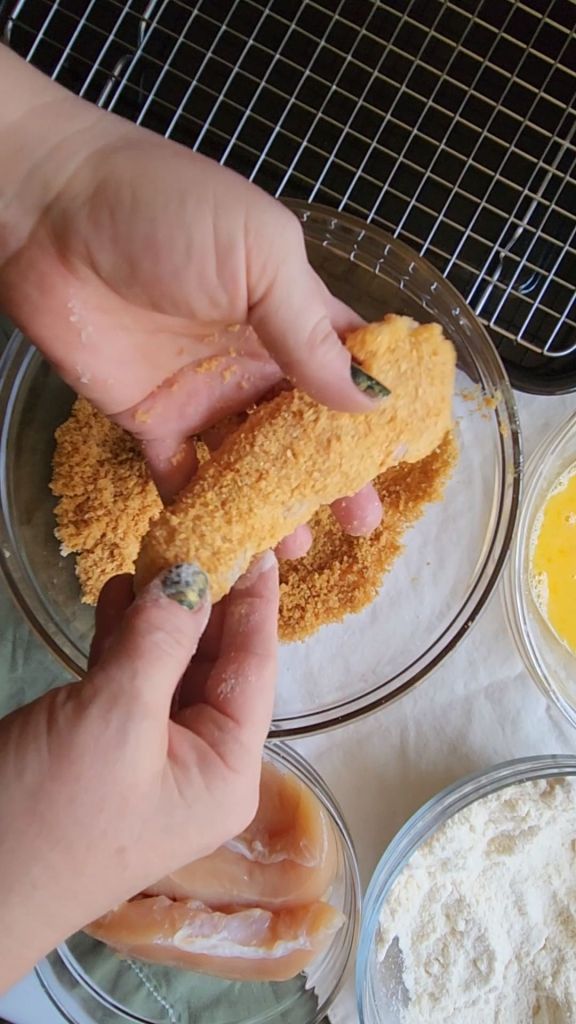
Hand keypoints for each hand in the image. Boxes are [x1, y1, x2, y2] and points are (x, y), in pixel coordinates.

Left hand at [0, 48, 382, 553]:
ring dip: (276, 504)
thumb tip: (369, 401)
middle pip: (307, 429)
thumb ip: (309, 331)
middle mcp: (253, 358)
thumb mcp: (259, 254)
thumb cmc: (165, 213)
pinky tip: (230, 544)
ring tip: (299, 548)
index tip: (405, 459)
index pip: (348, 366)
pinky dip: (205, 511)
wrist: (47, 213)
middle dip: (336, 476)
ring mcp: (203, 393)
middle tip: (361, 524)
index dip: (378, 411)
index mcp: (288, 311)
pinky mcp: (152, 420)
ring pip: (251, 463)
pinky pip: (185, 476)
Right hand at [0, 554, 277, 992]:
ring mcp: (149, 755)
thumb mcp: (115, 719)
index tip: (263, 540)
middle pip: (214, 663)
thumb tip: (193, 573)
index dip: (256, 602)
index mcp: (227, 771)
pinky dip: (123, 634)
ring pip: (168, 664)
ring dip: (160, 610)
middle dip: (204, 599)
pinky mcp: (102, 746)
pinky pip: (127, 677)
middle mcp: (199, 763)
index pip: (254, 668)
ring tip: (157, 548)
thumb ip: (160, 641)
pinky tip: (118, 591)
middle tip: (201, 528)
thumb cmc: (51, 815)